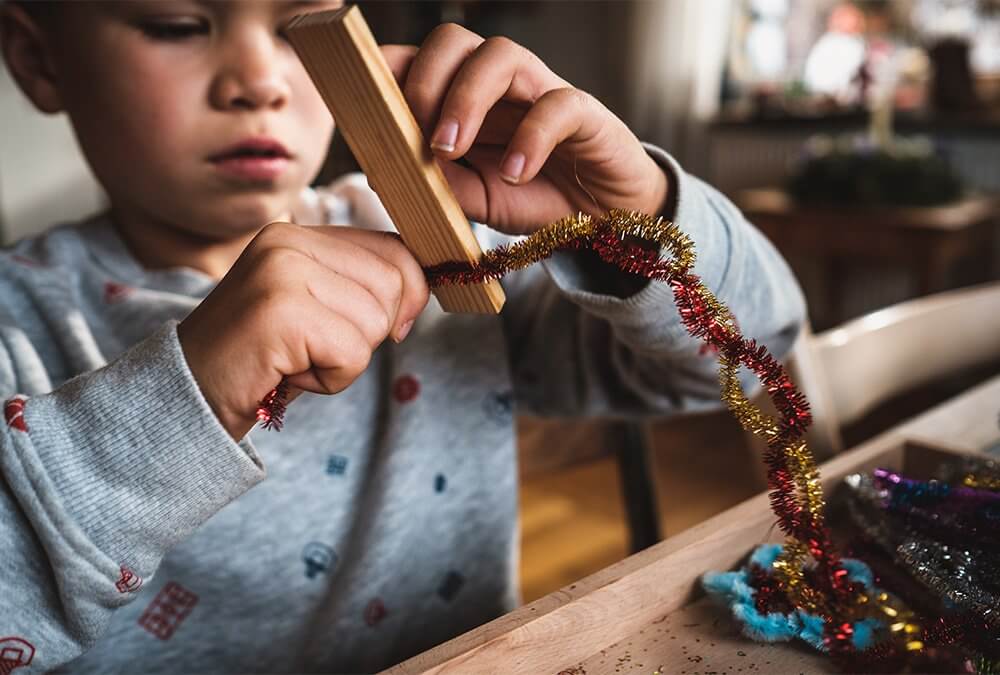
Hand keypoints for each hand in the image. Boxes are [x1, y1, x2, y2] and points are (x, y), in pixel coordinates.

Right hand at [178, 222, 428, 439]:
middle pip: (393, 284)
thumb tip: (422, 290)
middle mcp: (288, 242)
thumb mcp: (315, 309)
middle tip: (318, 348)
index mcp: (297, 235)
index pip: (394, 248)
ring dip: (347, 359)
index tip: (388, 327)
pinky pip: (353, 353)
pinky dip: (332, 378)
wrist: (190, 395)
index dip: (406, 294)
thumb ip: (361, 287)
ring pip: (376, 322)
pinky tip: (291, 373)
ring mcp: (282, 273)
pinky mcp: (281, 312)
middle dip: (371, 332)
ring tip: (298, 359)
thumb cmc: (262, 359)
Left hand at [381, 25, 668, 235]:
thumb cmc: (533, 196)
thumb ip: (438, 184)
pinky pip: (556, 105)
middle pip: (454, 40)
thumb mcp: (475, 199)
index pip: (420, 59)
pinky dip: (529, 138)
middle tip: (417, 137)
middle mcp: (500, 84)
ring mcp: (542, 91)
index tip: (365, 107)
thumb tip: (386, 170)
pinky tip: (514, 173)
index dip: (388, 70)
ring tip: (448, 149)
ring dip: (465, 98)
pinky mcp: (585, 114)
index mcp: (465, 98)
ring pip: (502, 55)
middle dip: (424, 81)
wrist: (602, 219)